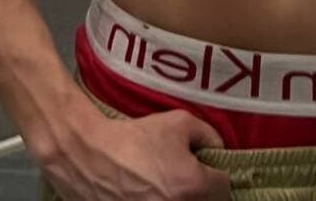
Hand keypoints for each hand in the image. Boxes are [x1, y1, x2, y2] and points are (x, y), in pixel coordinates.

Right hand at [40, 108, 231, 200]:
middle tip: (191, 178)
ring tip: (168, 186)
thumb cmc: (136, 138)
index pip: (225, 187)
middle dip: (204, 192)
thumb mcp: (180, 122)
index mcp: (193, 186)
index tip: (208, 167)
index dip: (218, 173)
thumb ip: (209, 135)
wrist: (91, 158)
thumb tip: (217, 150)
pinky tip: (151, 194)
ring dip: (185, 199)